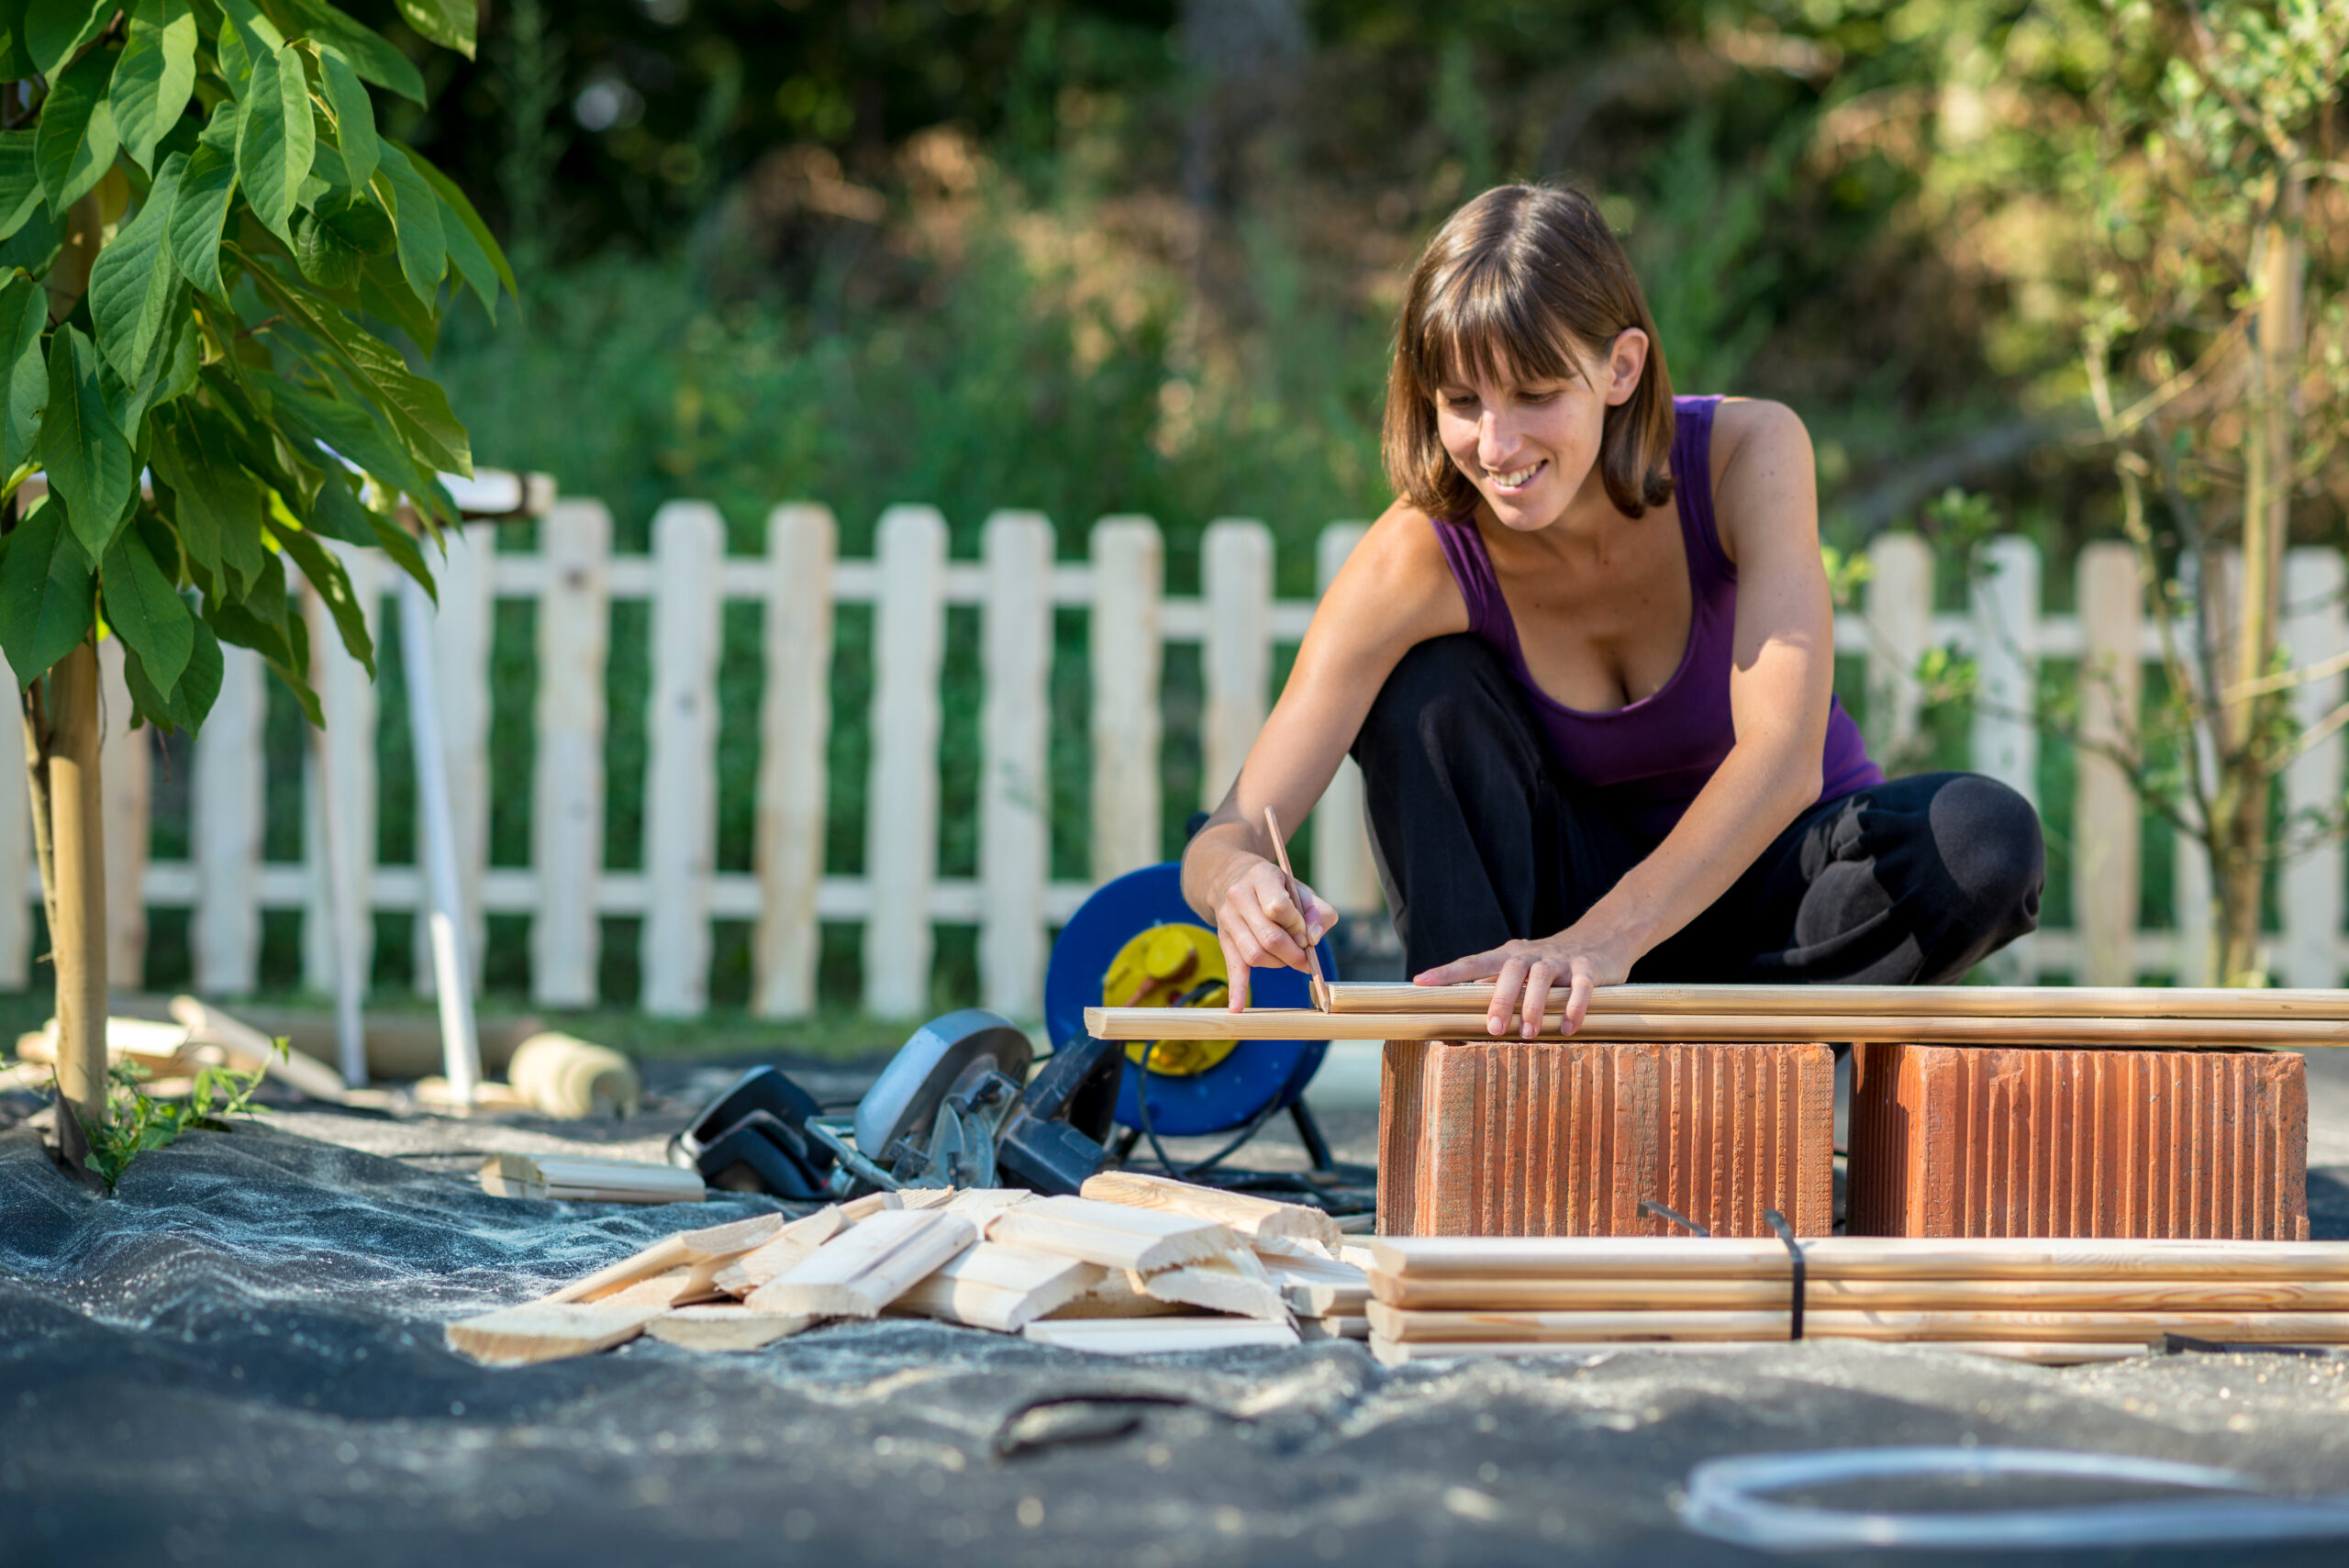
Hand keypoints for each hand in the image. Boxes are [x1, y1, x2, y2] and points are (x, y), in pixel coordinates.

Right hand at [1210, 856, 1336, 1010]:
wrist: (1230, 879)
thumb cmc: (1274, 888)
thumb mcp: (1299, 889)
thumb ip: (1318, 911)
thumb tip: (1314, 938)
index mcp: (1260, 876)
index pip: (1278, 908)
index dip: (1297, 926)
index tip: (1306, 933)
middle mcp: (1238, 896)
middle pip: (1268, 937)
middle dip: (1293, 953)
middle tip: (1305, 957)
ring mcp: (1227, 920)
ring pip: (1255, 955)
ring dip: (1279, 964)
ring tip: (1289, 958)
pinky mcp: (1224, 940)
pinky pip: (1232, 967)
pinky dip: (1236, 989)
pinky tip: (1237, 1008)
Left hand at [1414, 926, 1635, 1038]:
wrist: (1604, 936)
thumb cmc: (1552, 961)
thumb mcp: (1522, 968)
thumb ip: (1497, 985)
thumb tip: (1461, 1007)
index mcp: (1510, 956)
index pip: (1473, 961)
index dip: (1447, 972)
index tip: (1420, 983)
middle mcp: (1532, 954)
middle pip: (1510, 970)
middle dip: (1500, 999)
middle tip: (1495, 1029)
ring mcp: (1562, 960)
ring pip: (1543, 977)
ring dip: (1535, 1006)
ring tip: (1530, 1034)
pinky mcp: (1589, 968)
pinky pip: (1581, 987)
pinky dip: (1575, 1006)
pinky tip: (1569, 1027)